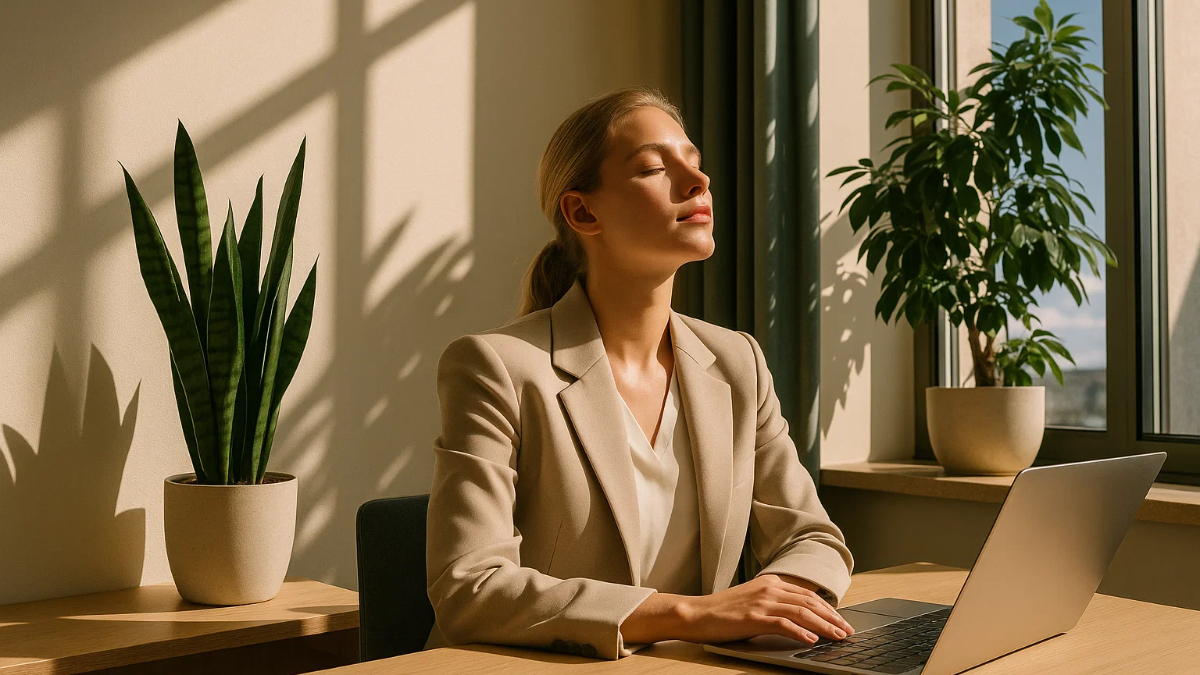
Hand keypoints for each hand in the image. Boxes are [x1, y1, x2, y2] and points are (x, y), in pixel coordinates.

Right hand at [673, 574, 854, 644]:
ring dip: (823, 626)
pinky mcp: (753, 618)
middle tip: (847, 631)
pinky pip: (782, 624)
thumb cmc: (723, 611)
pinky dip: (799, 632)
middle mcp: (769, 589)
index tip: (841, 621)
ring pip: (801, 613)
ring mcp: (761, 602)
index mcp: (771, 583)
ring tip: (837, 636)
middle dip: (832, 618)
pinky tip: (811, 640)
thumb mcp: (753, 600)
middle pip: (809, 603)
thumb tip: (800, 617)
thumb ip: (774, 603)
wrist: (696, 613)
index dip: (828, 608)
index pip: (807, 595)